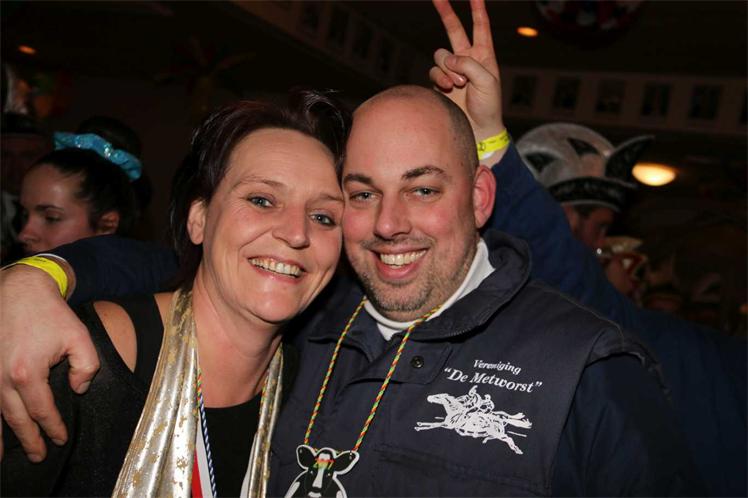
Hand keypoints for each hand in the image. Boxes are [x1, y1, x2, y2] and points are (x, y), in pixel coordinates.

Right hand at [0, 264, 98, 461]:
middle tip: (39, 456)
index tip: (61, 439)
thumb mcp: (80, 337)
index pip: (42, 410)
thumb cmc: (50, 314)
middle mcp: (2, 378)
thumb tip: (78, 390)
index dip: (53, 427)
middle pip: (16, 419)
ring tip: (3, 458)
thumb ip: (87, 367)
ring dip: (1, 437)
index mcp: (28, 373)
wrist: (19, 290)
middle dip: (29, 440)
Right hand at [430, 0, 504, 144]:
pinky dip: (440, 79)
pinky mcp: (440, 84)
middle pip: (453, 30)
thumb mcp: (487, 81)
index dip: (477, 9)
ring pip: (440, 55)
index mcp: (484, 55)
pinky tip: (448, 90)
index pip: (480, 26)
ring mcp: (452, 72)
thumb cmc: (489, 107)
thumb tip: (447, 59)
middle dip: (446, 13)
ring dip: (447, 68)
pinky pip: (434, 72)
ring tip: (458, 85)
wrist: (478, 130)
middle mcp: (467, 60)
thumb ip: (468, 64)